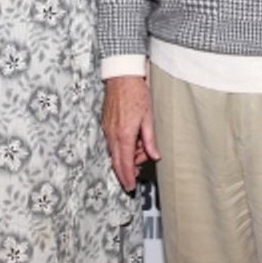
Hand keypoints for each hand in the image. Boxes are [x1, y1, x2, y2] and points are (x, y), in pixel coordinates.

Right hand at [102, 76, 159, 190]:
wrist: (122, 76)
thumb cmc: (137, 93)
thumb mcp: (149, 117)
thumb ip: (150, 139)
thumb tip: (154, 156)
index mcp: (124, 134)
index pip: (125, 162)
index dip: (128, 177)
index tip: (131, 186)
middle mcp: (113, 134)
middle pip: (117, 161)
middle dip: (124, 173)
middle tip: (133, 180)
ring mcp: (108, 129)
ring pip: (114, 152)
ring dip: (125, 159)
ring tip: (140, 156)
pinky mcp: (106, 124)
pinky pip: (112, 142)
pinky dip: (121, 148)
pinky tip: (132, 145)